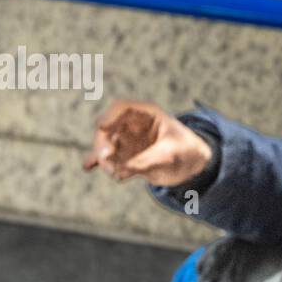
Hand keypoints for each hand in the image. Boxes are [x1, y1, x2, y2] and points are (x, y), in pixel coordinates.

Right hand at [83, 100, 212, 185]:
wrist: (194, 165)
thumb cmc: (187, 151)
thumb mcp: (171, 154)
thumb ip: (147, 161)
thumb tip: (122, 170)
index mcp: (147, 115)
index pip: (123, 108)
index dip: (110, 116)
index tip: (102, 126)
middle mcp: (133, 125)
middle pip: (108, 128)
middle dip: (103, 143)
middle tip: (107, 159)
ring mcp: (127, 141)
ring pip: (106, 145)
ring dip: (104, 157)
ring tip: (114, 172)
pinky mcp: (126, 156)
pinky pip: (108, 158)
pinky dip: (98, 161)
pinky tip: (87, 166)